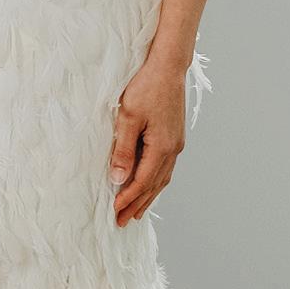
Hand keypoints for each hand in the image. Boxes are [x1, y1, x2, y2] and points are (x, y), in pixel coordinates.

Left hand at [109, 55, 185, 224]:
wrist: (167, 66)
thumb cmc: (146, 87)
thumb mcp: (128, 118)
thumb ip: (123, 150)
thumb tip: (119, 179)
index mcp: (162, 147)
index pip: (142, 182)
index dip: (128, 199)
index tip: (114, 212)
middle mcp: (173, 149)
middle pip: (154, 185)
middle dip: (138, 204)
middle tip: (123, 222)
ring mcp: (175, 143)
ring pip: (162, 178)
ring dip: (148, 196)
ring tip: (136, 211)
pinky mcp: (174, 137)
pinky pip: (164, 167)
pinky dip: (154, 181)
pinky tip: (148, 185)